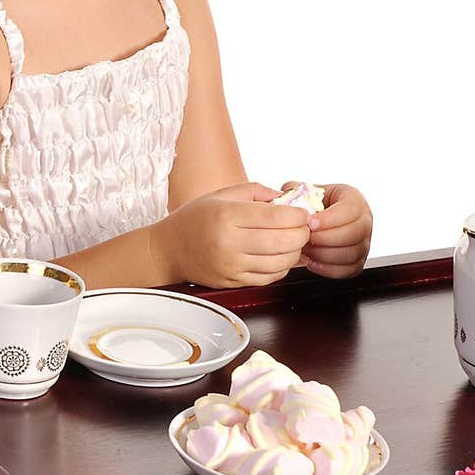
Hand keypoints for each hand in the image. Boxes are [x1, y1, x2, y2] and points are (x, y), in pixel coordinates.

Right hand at [155, 181, 311, 288]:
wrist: (169, 249)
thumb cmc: (195, 218)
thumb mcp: (221, 195)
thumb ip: (256, 192)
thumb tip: (286, 197)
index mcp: (227, 215)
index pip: (275, 217)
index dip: (297, 216)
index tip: (304, 213)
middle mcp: (229, 242)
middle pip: (282, 242)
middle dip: (302, 235)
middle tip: (305, 228)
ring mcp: (232, 266)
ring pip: (279, 264)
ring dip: (295, 253)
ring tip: (295, 242)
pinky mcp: (233, 281)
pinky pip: (268, 278)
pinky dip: (282, 268)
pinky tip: (281, 257)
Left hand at [281, 180, 372, 278]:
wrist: (317, 218)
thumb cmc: (312, 204)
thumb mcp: (304, 190)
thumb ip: (295, 191)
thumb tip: (285, 198)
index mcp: (354, 199)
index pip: (350, 209)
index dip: (330, 219)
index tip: (310, 223)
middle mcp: (364, 221)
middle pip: (354, 234)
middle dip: (326, 239)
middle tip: (306, 238)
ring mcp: (365, 242)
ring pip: (352, 254)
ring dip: (325, 255)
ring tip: (307, 250)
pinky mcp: (359, 261)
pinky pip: (349, 270)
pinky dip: (329, 269)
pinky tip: (312, 262)